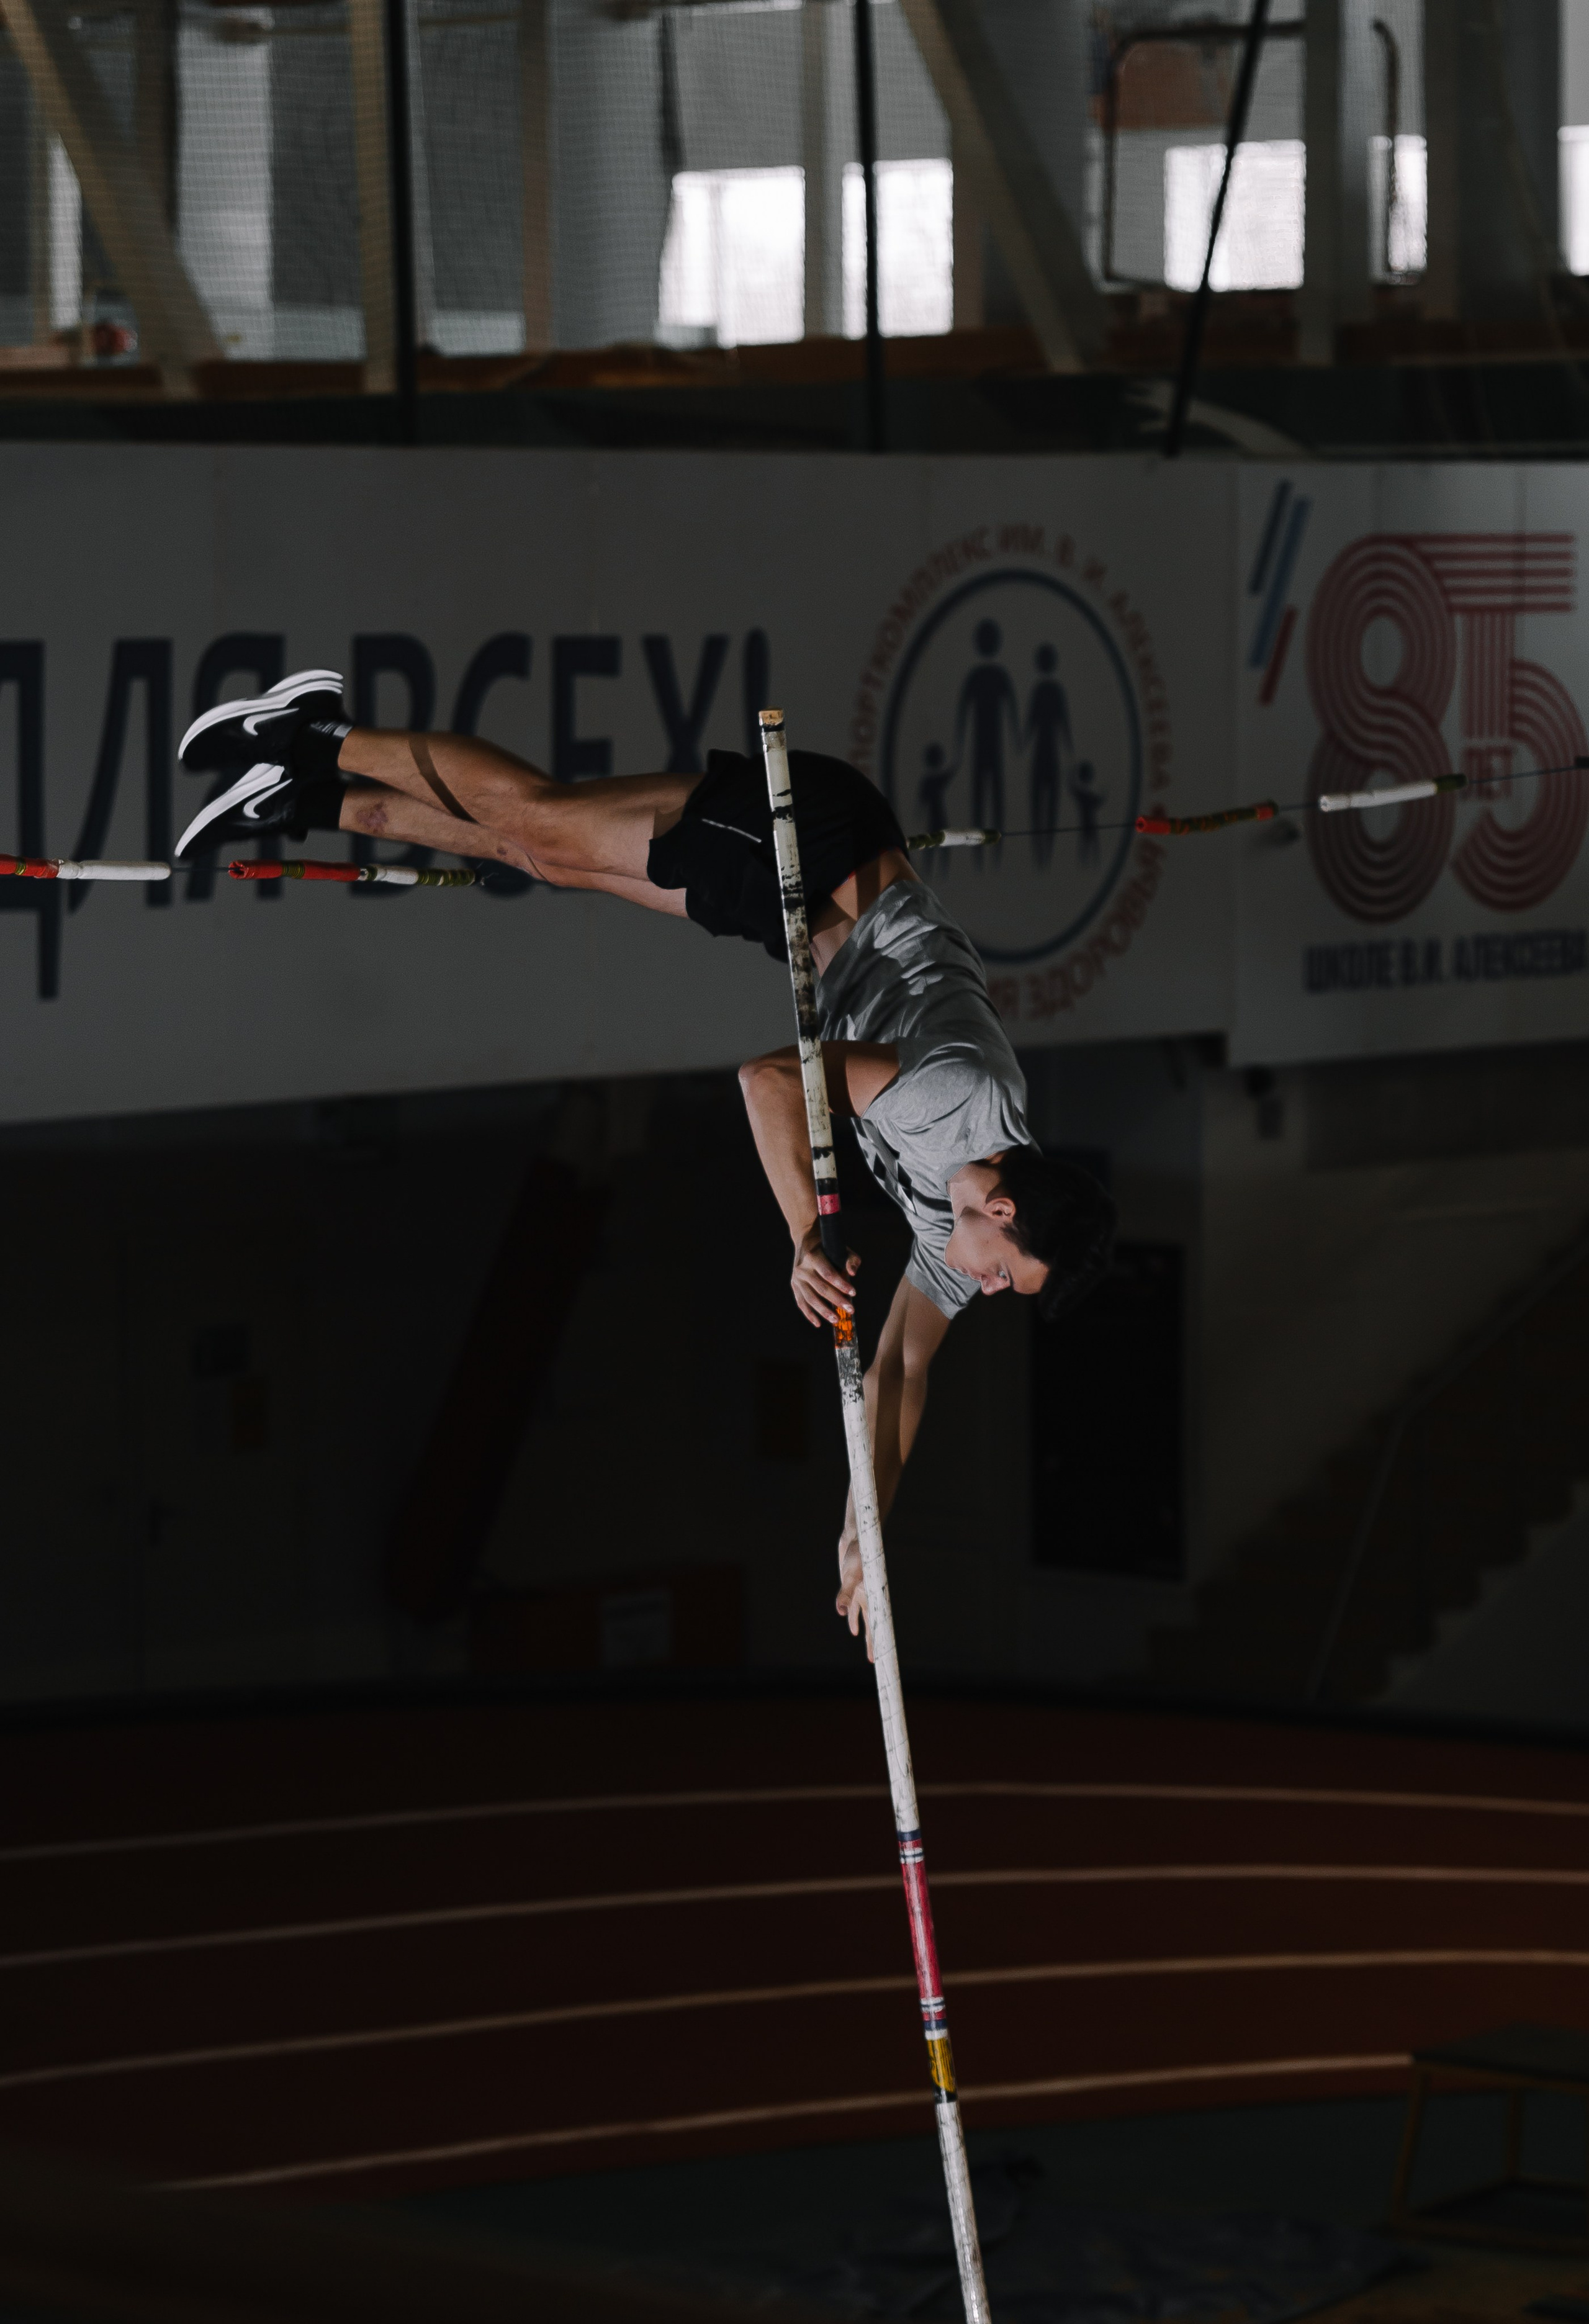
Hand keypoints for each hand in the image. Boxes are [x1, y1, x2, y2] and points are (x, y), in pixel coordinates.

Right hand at [792, 1224, 858, 1329]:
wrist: (805, 1240)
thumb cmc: (828, 1247)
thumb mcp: (841, 1249)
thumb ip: (850, 1260)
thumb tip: (852, 1274)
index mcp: (813, 1256)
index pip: (828, 1274)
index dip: (841, 1284)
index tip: (853, 1293)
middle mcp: (802, 1268)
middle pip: (821, 1288)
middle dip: (837, 1300)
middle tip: (851, 1310)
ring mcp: (796, 1278)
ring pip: (810, 1299)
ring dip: (824, 1311)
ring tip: (836, 1320)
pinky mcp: (794, 1285)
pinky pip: (801, 1303)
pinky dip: (809, 1314)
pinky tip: (819, 1323)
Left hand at [836, 1533, 873, 1661]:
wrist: (857, 1538)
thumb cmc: (858, 1555)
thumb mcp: (850, 1575)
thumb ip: (845, 1594)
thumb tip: (841, 1613)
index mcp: (871, 1598)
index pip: (876, 1625)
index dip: (878, 1641)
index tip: (880, 1658)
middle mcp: (869, 1598)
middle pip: (872, 1626)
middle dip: (873, 1643)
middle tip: (875, 1660)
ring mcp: (862, 1594)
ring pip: (864, 1619)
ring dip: (865, 1633)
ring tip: (869, 1650)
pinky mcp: (854, 1588)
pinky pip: (855, 1608)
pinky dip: (854, 1618)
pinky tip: (851, 1627)